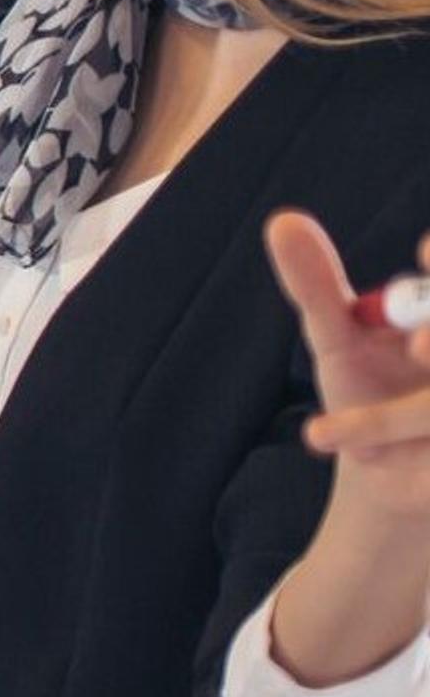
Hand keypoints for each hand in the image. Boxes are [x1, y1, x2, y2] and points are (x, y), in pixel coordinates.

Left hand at [266, 213, 429, 522]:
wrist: (389, 475)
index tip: (424, 253)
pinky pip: (427, 456)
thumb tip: (282, 221)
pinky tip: (325, 440)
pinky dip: (371, 435)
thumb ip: (318, 286)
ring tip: (319, 433)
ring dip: (392, 418)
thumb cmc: (371, 389)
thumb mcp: (338, 338)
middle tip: (421, 346)